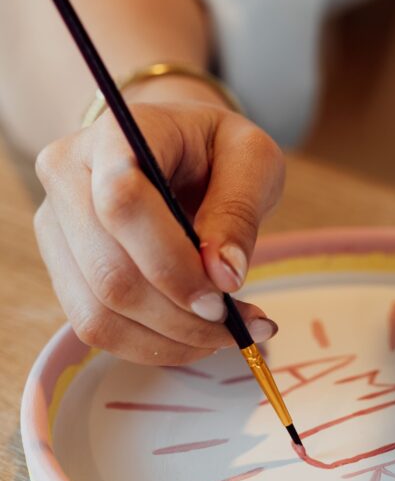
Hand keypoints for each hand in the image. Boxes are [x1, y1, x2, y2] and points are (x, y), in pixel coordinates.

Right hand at [34, 99, 283, 363]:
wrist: (179, 150)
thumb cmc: (216, 149)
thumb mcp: (251, 159)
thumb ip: (239, 211)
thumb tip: (224, 277)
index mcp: (113, 134)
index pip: (120, 203)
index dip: (171, 262)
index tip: (223, 295)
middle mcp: (68, 177)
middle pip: (109, 272)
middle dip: (180, 315)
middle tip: (239, 324)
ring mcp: (57, 228)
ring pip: (99, 312)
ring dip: (171, 339)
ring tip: (229, 333)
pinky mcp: (63, 270)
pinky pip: (98, 329)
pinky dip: (154, 346)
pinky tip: (199, 337)